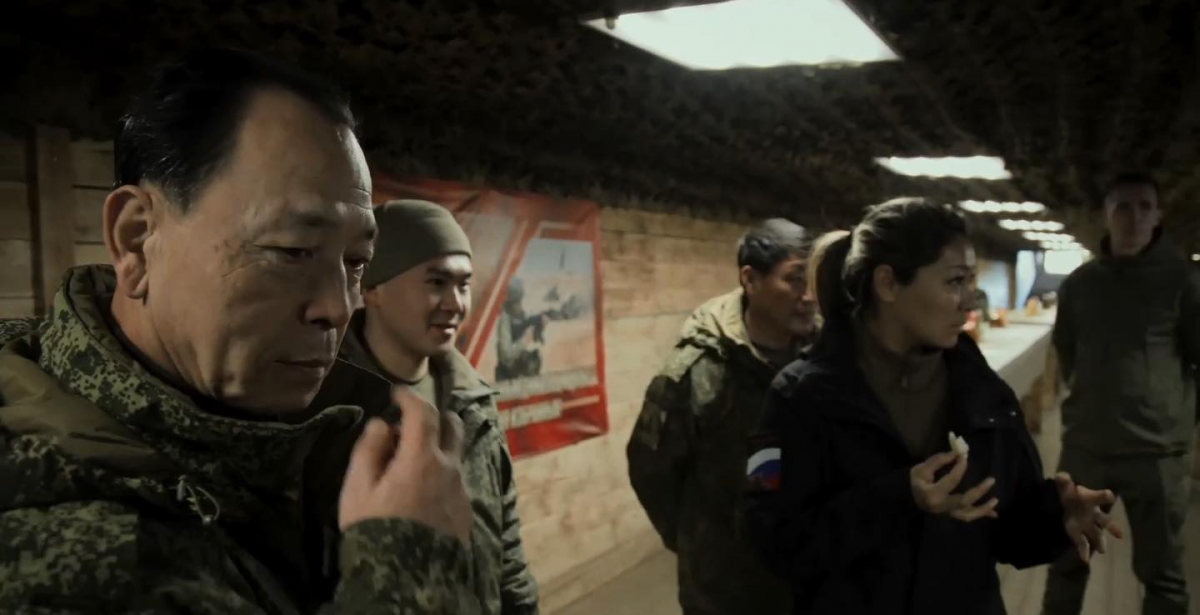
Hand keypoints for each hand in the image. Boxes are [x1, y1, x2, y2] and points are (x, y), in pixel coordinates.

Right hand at [338, 386, 473, 544]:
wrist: (408, 577)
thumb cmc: (374, 530)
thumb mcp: (357, 490)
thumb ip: (369, 451)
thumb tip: (381, 424)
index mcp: (422, 458)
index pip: (423, 412)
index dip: (409, 398)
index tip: (397, 394)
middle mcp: (449, 468)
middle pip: (454, 426)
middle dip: (435, 417)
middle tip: (412, 426)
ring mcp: (462, 490)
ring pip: (456, 455)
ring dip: (440, 448)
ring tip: (415, 463)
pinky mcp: (467, 511)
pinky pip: (457, 481)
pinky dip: (442, 474)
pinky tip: (424, 492)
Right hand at [910, 451, 999, 521]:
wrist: (910, 501)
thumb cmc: (916, 484)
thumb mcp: (920, 470)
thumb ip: (937, 461)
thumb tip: (956, 454)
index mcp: (933, 494)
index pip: (951, 480)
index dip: (960, 467)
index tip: (964, 456)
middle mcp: (942, 507)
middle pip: (964, 501)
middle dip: (979, 491)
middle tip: (991, 480)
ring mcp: (948, 514)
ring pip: (969, 515)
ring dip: (983, 508)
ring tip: (996, 500)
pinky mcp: (953, 516)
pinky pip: (968, 517)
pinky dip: (981, 515)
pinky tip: (994, 513)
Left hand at [1055, 472, 1122, 561]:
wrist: (1059, 501)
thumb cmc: (1067, 492)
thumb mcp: (1063, 485)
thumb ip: (1063, 481)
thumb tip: (1062, 475)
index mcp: (1090, 500)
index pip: (1099, 497)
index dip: (1103, 496)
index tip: (1109, 495)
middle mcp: (1092, 514)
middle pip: (1105, 520)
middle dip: (1112, 527)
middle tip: (1120, 534)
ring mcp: (1086, 524)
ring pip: (1096, 534)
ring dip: (1100, 542)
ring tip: (1102, 551)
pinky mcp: (1076, 533)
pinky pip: (1082, 543)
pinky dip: (1084, 551)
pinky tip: (1085, 560)